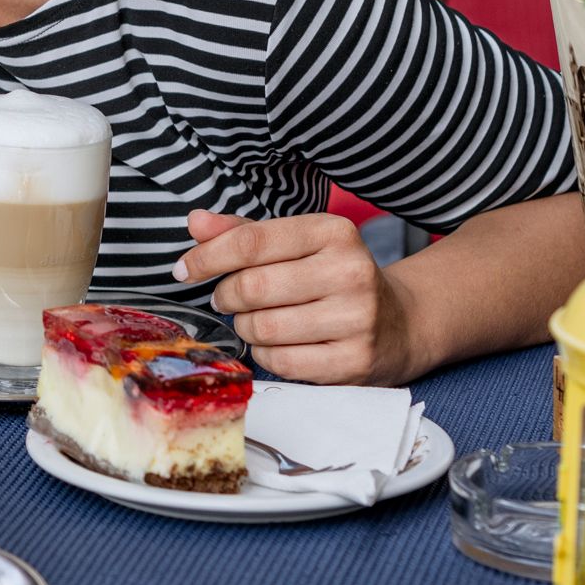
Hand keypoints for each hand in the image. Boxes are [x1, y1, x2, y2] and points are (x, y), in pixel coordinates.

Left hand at [172, 209, 424, 384]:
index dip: (207, 256)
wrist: (399, 324)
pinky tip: (278, 344)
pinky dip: (265, 354)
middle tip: (227, 298)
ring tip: (257, 320)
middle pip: (253, 287)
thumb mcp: (297, 244)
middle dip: (227, 296)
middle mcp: (350, 271)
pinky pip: (280, 361)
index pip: (252, 241)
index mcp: (334, 232)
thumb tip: (195, 222)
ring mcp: (356, 319)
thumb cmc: (332, 277)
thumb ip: (244, 232)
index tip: (185, 269)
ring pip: (263, 327)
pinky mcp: (354, 360)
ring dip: (245, 327)